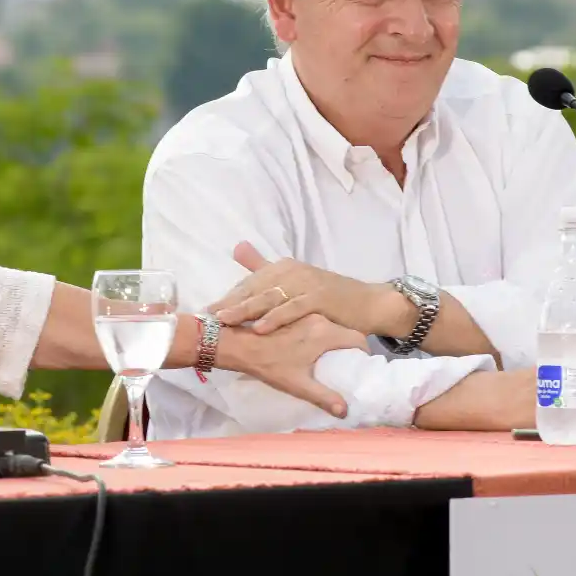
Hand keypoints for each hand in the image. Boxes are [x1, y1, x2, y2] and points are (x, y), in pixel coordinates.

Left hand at [210, 242, 390, 335]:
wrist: (368, 304)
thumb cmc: (329, 298)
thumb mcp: (295, 283)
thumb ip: (264, 266)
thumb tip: (237, 247)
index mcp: (283, 267)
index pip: (249, 283)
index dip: (228, 297)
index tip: (206, 311)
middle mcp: (291, 271)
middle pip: (254, 289)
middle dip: (229, 303)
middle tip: (207, 317)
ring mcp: (305, 283)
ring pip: (269, 298)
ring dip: (245, 310)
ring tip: (224, 321)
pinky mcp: (319, 297)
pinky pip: (292, 309)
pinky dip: (276, 318)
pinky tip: (259, 328)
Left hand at [221, 313, 369, 418]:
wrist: (236, 343)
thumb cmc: (267, 364)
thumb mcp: (297, 384)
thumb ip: (324, 397)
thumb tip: (345, 411)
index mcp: (324, 332)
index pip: (357, 338)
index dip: (363, 350)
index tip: (360, 361)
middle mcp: (317, 317)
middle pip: (343, 328)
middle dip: (348, 342)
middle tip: (346, 359)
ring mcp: (302, 312)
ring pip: (328, 321)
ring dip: (333, 334)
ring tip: (329, 351)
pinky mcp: (290, 311)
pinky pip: (312, 317)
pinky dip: (317, 327)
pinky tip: (310, 340)